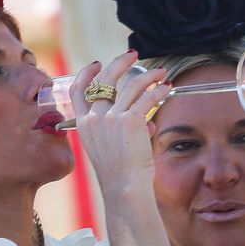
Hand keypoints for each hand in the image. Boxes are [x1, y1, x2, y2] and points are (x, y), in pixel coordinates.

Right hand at [68, 52, 169, 194]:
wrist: (124, 189)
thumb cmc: (120, 175)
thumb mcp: (111, 148)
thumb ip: (123, 129)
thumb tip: (147, 120)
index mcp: (84, 124)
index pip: (78, 90)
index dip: (86, 74)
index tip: (96, 64)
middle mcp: (95, 118)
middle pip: (105, 79)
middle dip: (120, 63)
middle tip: (133, 56)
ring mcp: (111, 118)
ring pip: (131, 85)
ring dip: (148, 75)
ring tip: (160, 73)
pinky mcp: (130, 121)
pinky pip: (147, 97)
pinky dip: (159, 90)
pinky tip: (166, 88)